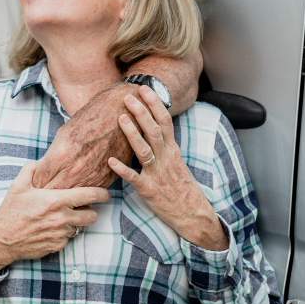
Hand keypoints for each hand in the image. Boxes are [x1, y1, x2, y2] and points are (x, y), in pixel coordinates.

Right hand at [0, 161, 110, 270]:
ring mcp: (61, 234)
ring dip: (75, 222)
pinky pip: (69, 238)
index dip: (102, 194)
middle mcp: (62, 218)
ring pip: (80, 227)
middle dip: (90, 210)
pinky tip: (50, 227)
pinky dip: (64, 232)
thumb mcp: (17, 185)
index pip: (89, 196)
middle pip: (92, 215)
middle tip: (81, 206)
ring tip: (61, 216)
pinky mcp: (58, 246)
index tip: (106, 193)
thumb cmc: (10, 211)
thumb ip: (31, 169)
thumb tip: (41, 160)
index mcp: (55, 200)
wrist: (2, 239)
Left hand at [33, 84, 132, 188]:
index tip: (36, 182)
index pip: (40, 180)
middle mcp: (75, 169)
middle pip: (52, 192)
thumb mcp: (63, 134)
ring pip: (71, 196)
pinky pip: (88, 193)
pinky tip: (79, 186)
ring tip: (60, 190)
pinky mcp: (105, 180)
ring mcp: (91, 177)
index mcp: (61, 155)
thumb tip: (43, 170)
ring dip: (64, 194)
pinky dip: (82, 191)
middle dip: (47, 191)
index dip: (36, 182)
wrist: (117, 115)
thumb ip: (52, 156)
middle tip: (44, 189)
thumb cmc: (88, 120)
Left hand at [107, 85, 227, 250]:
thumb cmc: (181, 187)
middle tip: (128, 97)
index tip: (145, 88)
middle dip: (142, 113)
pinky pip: (135, 178)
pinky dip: (123, 170)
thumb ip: (163, 145)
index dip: (155, 104)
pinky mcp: (149, 190)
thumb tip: (150, 126)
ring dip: (132, 134)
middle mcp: (166, 159)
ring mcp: (157, 174)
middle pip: (155, 131)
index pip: (165, 122)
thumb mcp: (175, 162)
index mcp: (172, 150)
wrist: (194, 215)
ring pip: (145, 150)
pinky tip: (110, 161)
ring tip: (120, 118)